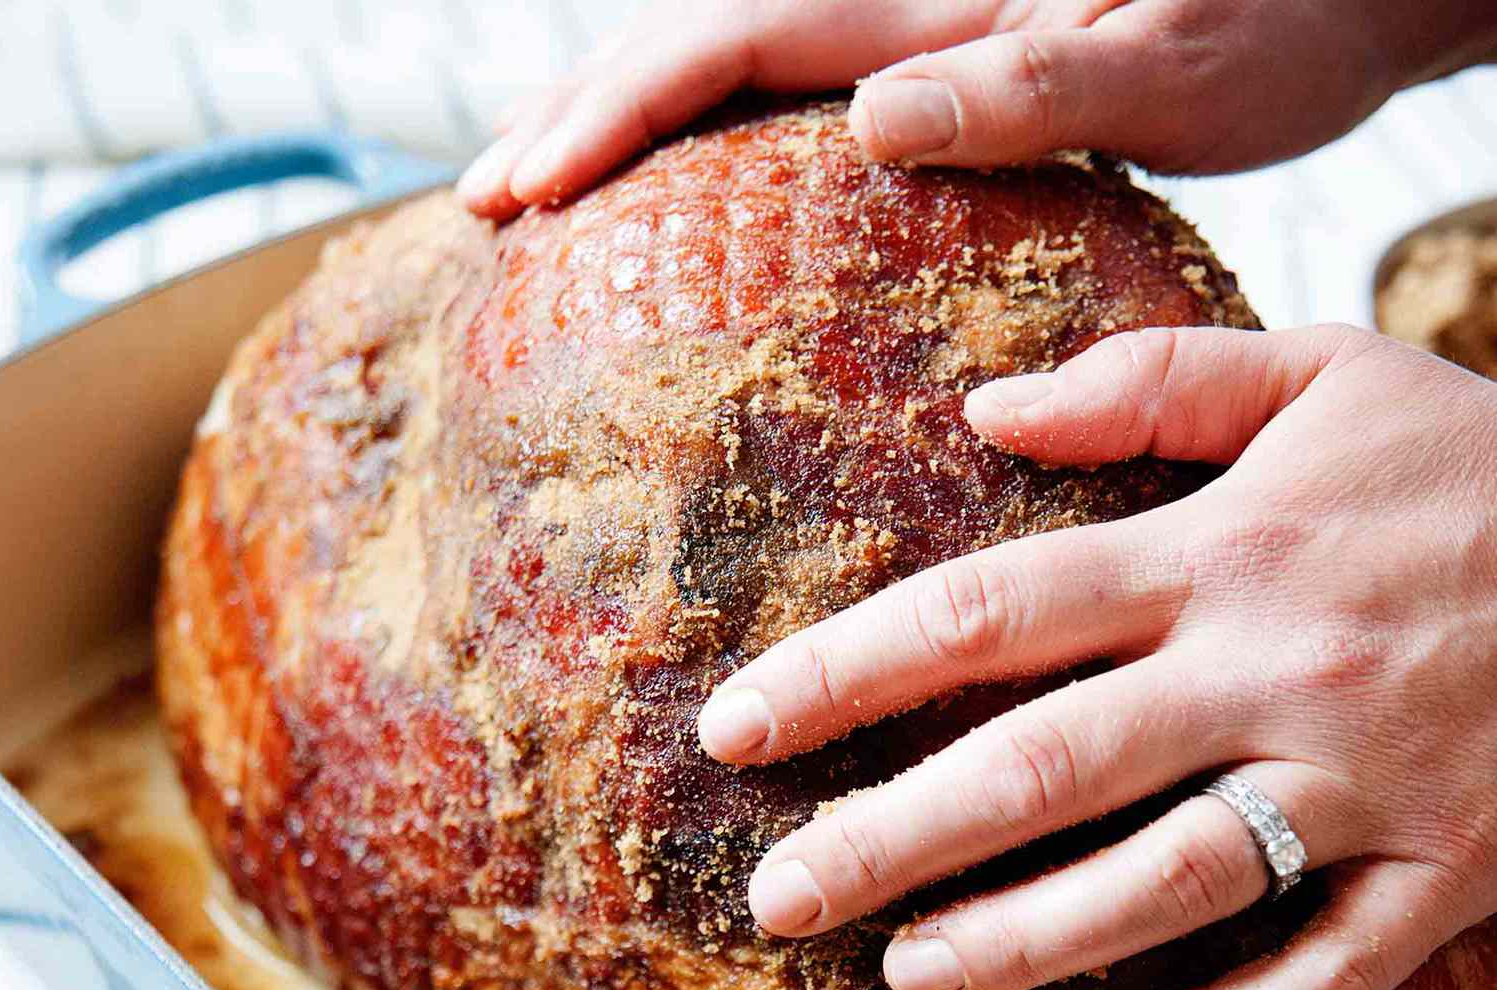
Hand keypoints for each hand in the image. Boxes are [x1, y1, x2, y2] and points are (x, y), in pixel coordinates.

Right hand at [457, 0, 1496, 219]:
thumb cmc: (1274, 27)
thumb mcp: (1171, 65)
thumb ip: (1029, 79)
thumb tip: (874, 115)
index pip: (733, 38)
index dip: (617, 107)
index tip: (525, 187)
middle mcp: (905, 0)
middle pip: (697, 37)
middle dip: (579, 115)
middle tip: (481, 203)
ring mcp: (912, 27)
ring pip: (726, 62)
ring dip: (619, 123)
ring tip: (533, 191)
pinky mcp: (932, 61)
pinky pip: (783, 95)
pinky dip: (701, 140)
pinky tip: (668, 194)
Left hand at [696, 325, 1496, 989]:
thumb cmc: (1474, 465)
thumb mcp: (1326, 373)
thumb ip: (1153, 378)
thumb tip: (987, 407)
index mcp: (1220, 551)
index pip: (990, 611)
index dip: (847, 669)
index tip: (739, 722)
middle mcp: (1271, 672)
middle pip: (1044, 766)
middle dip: (893, 836)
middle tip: (782, 889)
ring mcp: (1362, 783)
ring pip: (1164, 885)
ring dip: (1023, 942)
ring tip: (907, 973)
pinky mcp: (1446, 868)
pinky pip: (1322, 973)